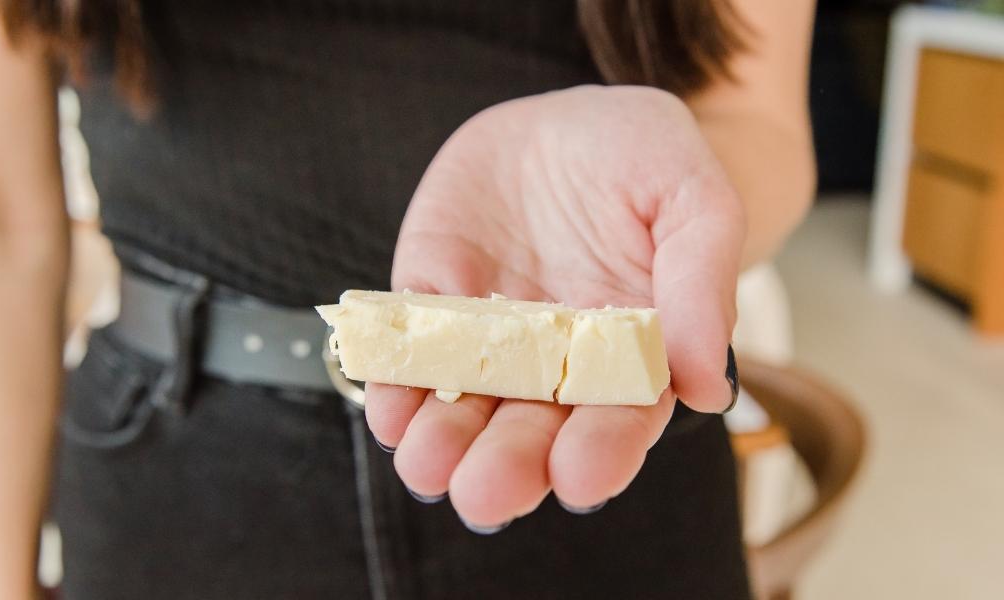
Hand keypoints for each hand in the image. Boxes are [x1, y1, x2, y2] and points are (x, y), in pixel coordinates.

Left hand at [366, 85, 744, 528]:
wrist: (564, 120)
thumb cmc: (643, 160)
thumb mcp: (691, 196)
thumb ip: (704, 282)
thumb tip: (707, 388)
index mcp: (628, 352)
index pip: (617, 418)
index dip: (602, 452)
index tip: (581, 477)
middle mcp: (553, 362)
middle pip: (531, 430)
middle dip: (507, 466)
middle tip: (486, 493)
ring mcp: (486, 335)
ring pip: (462, 407)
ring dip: (441, 443)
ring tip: (428, 466)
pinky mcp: (430, 301)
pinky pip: (407, 350)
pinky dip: (394, 384)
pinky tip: (389, 410)